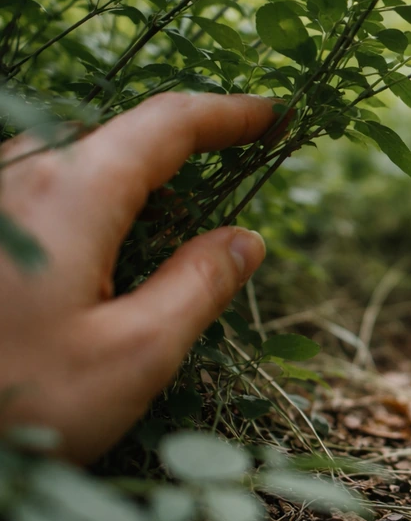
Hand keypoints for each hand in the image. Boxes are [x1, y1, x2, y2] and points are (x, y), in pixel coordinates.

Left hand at [0, 93, 277, 461]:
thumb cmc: (20, 405)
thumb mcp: (135, 353)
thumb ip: (199, 286)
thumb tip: (247, 241)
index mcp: (72, 194)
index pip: (167, 126)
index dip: (229, 115)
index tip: (274, 115)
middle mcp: (19, 174)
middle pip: (119, 134)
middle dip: (185, 140)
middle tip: (238, 156)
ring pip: (79, 159)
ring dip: (138, 171)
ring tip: (182, 203)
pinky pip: (44, 186)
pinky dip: (97, 197)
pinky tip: (108, 241)